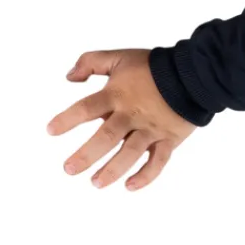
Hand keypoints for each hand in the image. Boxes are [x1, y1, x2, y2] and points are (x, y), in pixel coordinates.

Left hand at [47, 49, 195, 189]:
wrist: (194, 73)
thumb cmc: (152, 67)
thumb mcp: (119, 58)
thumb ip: (91, 62)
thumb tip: (69, 77)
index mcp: (117, 95)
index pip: (87, 108)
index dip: (67, 119)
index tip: (50, 131)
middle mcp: (132, 114)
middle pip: (106, 136)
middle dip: (86, 155)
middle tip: (69, 169)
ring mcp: (151, 129)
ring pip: (130, 153)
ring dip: (112, 170)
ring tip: (95, 183)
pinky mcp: (168, 139)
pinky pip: (158, 161)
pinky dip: (146, 175)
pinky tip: (129, 186)